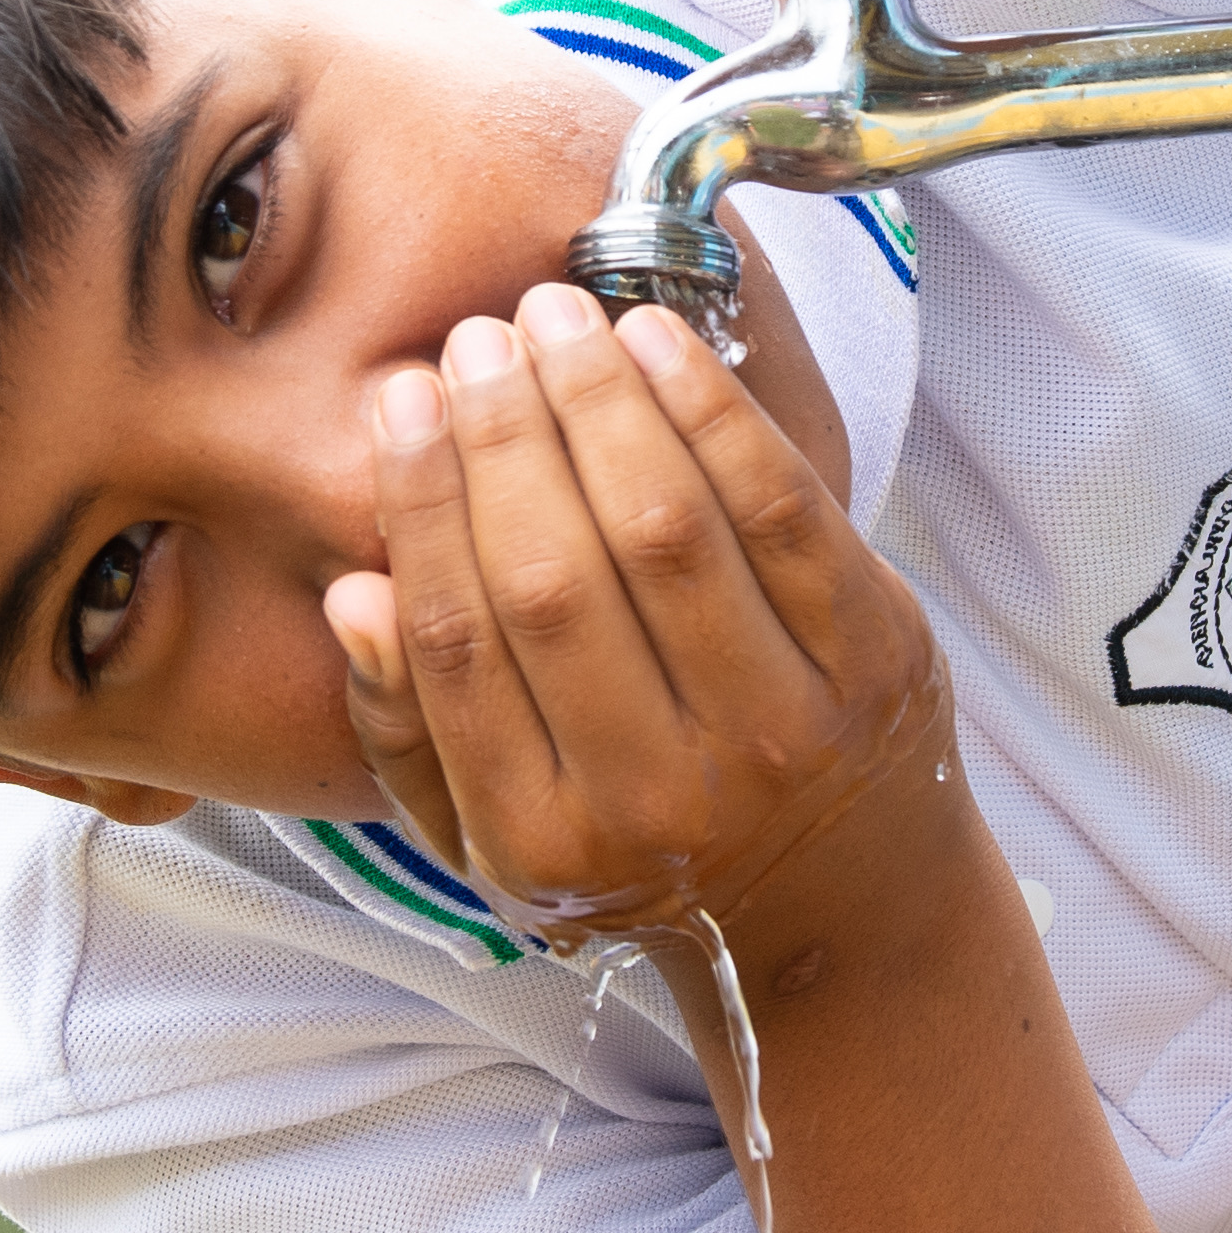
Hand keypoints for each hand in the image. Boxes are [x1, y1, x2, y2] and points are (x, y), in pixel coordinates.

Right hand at [325, 286, 948, 944]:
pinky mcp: (876, 662)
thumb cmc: (643, 857)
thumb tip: (356, 593)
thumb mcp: (495, 843)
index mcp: (548, 845)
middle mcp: (664, 798)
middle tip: (478, 340)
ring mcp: (782, 729)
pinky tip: (660, 342)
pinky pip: (784, 507)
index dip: (421, 507)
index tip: (401, 404)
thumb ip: (410, 730)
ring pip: (667, 527)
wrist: (840, 914)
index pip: (456, 644)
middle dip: (505, 435)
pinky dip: (715, 411)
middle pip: (555, 577)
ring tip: (559, 318)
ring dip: (603, 400)